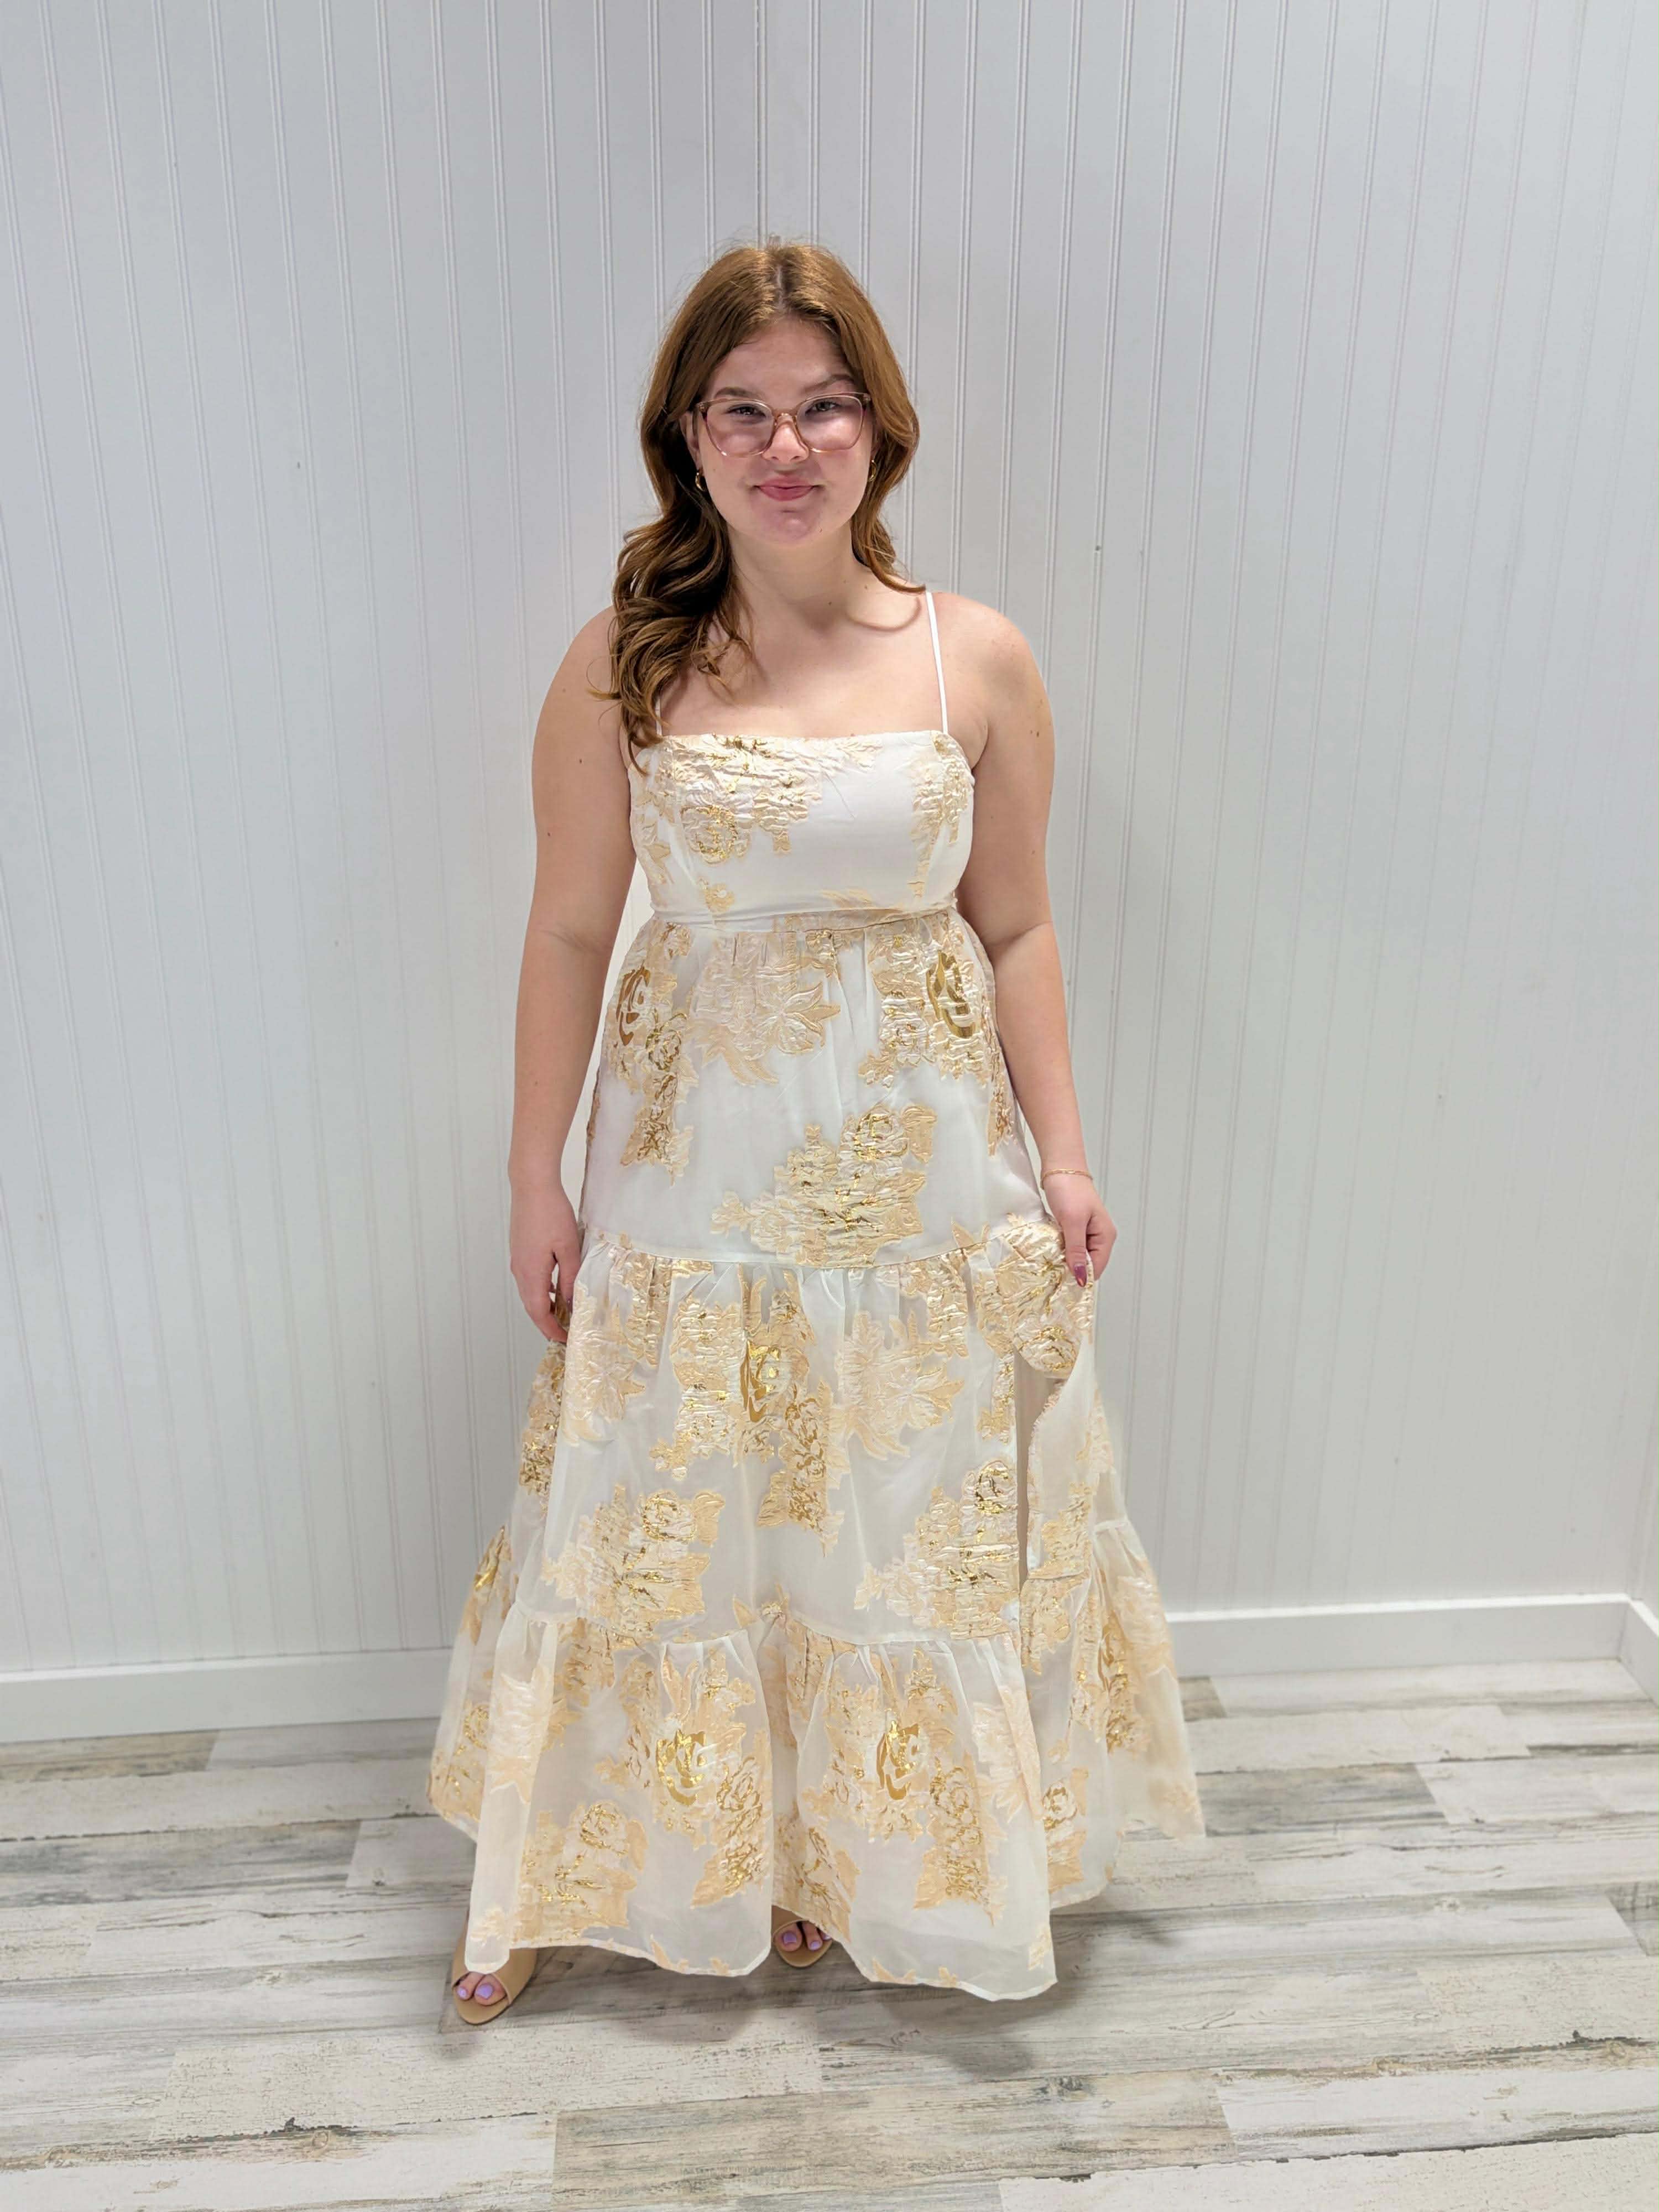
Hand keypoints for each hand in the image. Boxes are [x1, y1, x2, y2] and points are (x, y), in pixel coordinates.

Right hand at [509, 1177, 580, 1341]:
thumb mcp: (569, 1247)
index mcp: (531, 1273)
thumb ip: (570, 1277)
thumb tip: (571, 1302)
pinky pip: (529, 1279)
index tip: (565, 1340)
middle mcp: (520, 1270)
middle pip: (531, 1307)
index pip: (539, 1313)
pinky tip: (557, 1288)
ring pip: (530, 1293)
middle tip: (565, 1333)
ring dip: (545, 1307)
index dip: (552, 1330)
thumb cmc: (551, 1213)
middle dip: (547, 1323)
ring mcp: (518, 1260)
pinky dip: (542, 1291)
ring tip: (564, 1314)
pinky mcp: (520, 1251)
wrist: (531, 1185)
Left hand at [1042, 1174, 1115, 1286]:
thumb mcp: (1072, 1222)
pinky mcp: (1076, 1227)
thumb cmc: (1069, 1190)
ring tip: (1050, 1268)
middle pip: (1088, 1264)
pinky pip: (1071, 1246)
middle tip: (1053, 1279)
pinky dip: (1062, 1251)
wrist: (1060, 1167)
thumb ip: (1076, 1250)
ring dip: (1066, 1261)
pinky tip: (1051, 1254)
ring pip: (1078, 1256)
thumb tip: (1082, 1277)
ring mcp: (1088, 1232)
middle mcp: (1100, 1236)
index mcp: (1105, 1236)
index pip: (1097, 1267)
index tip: (1063, 1288)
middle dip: (1073, 1271)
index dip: (1082, 1278)